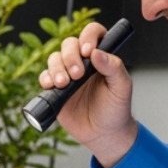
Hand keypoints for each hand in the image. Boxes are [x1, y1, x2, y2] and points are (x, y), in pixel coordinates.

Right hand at [41, 21, 138, 167]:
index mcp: (101, 57)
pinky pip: (45, 76)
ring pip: (55, 58)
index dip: (88, 36)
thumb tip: (98, 53)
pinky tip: (53, 86)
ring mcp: (68, 74)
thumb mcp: (122, 88)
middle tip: (78, 74)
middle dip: (70, 57)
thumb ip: (114, 68)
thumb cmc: (116, 109)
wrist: (103, 134)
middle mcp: (83, 62)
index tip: (88, 51)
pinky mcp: (56, 89)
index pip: (93, 33)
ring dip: (57, 68)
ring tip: (64, 83)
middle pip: (69, 44)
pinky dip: (46, 79)